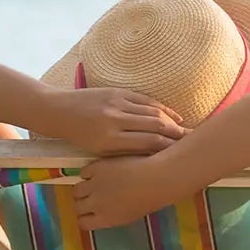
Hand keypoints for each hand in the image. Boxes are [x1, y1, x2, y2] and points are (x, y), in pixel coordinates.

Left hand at [48, 87, 184, 156]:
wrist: (58, 111)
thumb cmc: (77, 137)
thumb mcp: (98, 151)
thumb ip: (123, 153)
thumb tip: (150, 157)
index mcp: (109, 140)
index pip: (148, 143)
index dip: (167, 148)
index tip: (181, 155)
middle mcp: (116, 120)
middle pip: (155, 126)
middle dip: (175, 134)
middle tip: (191, 142)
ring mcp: (118, 103)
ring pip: (153, 112)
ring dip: (172, 121)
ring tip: (185, 130)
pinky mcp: (118, 92)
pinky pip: (145, 100)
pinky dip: (162, 108)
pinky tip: (173, 115)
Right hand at [73, 150, 178, 230]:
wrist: (156, 178)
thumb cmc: (151, 199)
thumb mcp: (130, 215)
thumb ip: (113, 216)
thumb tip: (104, 212)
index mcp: (105, 219)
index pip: (83, 223)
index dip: (85, 217)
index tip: (89, 212)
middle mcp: (96, 204)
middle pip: (78, 206)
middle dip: (83, 202)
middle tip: (90, 196)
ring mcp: (94, 185)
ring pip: (77, 190)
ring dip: (83, 188)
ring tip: (93, 183)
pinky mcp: (96, 168)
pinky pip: (84, 172)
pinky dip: (89, 172)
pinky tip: (99, 171)